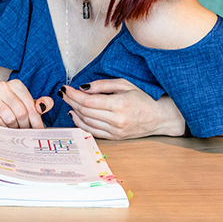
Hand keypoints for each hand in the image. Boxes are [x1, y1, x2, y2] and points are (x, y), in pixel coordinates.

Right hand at [0, 79, 53, 128]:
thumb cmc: (10, 107)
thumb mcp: (26, 104)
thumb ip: (39, 104)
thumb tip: (46, 105)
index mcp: (16, 84)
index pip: (31, 105)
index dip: (36, 121)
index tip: (39, 131)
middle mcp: (2, 86)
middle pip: (21, 113)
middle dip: (25, 126)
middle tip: (25, 132)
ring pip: (10, 118)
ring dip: (14, 128)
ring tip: (14, 129)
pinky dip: (3, 129)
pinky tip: (4, 129)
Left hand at [61, 79, 184, 138]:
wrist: (159, 117)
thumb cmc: (142, 97)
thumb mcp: (124, 84)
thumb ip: (102, 85)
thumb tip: (83, 88)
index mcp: (119, 104)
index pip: (88, 101)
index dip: (74, 95)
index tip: (65, 88)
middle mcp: (117, 120)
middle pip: (85, 111)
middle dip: (71, 101)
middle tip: (63, 93)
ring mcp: (116, 131)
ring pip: (87, 122)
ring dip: (74, 111)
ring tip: (68, 102)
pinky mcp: (115, 137)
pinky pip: (93, 131)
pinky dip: (81, 124)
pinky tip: (75, 115)